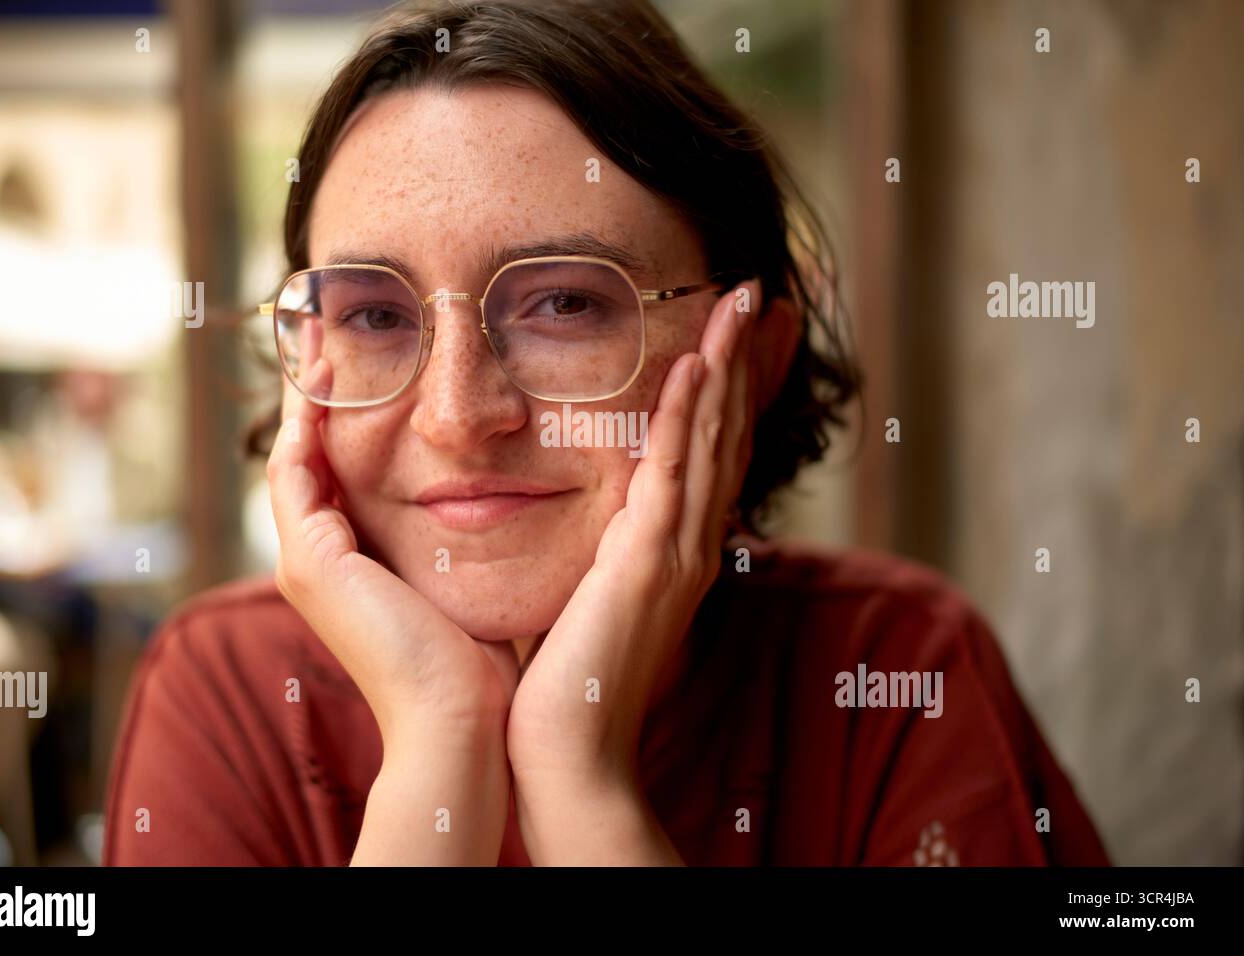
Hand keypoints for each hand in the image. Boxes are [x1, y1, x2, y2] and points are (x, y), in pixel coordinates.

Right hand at [266, 319, 519, 748]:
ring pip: (293, 458)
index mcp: (354, 568)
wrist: (462, 722)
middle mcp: (320, 562)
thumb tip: (508, 502)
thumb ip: (467, 544)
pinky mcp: (310, 563)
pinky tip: (323, 381)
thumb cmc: (480, 664)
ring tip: (318, 338)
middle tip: (327, 331)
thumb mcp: (468, 584)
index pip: (341, 474)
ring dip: (304, 398)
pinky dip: (303, 426)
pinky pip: (294, 474)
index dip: (348, 419)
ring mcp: (307, 564)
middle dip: (317, 397)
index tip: (369, 364)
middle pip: (309, 459)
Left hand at [506, 278, 759, 789]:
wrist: (568, 747)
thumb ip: (603, 547)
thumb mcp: (593, 593)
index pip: (713, 450)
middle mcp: (692, 544)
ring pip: (711, 440)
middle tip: (760, 294)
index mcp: (678, 549)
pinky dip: (686, 418)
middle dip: (744, 358)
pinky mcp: (648, 564)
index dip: (731, 388)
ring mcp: (677, 553)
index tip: (740, 332)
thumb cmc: (568, 676)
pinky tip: (693, 366)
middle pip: (728, 432)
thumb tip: (591, 514)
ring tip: (741, 303)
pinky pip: (671, 475)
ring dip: (726, 367)